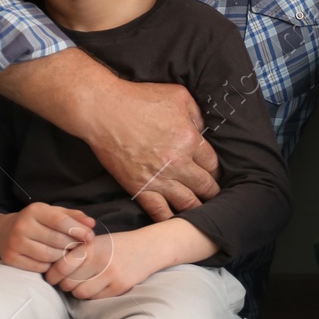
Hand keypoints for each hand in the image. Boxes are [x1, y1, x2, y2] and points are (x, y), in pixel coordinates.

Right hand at [0, 203, 94, 272]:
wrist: (4, 233)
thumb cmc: (38, 222)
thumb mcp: (54, 213)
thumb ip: (74, 217)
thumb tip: (91, 223)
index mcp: (34, 210)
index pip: (60, 221)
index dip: (78, 230)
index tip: (90, 236)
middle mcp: (21, 225)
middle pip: (57, 240)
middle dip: (73, 245)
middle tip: (79, 247)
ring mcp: (13, 243)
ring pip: (49, 255)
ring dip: (62, 256)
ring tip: (66, 252)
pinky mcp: (10, 258)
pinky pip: (40, 266)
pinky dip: (50, 265)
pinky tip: (51, 259)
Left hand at [44, 229, 161, 298]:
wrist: (149, 247)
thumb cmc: (116, 245)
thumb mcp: (96, 241)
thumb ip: (75, 252)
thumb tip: (50, 270)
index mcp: (91, 246)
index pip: (61, 266)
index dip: (52, 275)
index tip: (52, 276)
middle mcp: (101, 260)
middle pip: (67, 282)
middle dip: (65, 283)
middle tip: (69, 280)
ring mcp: (111, 275)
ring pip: (79, 293)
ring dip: (78, 291)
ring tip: (83, 283)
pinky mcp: (119, 287)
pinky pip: (95, 298)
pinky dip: (92, 295)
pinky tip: (97, 286)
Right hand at [86, 80, 220, 219]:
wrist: (103, 110)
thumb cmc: (139, 99)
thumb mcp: (178, 97)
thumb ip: (196, 115)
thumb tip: (203, 130)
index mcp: (190, 139)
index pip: (213, 163)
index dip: (215, 170)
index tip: (215, 174)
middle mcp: (178, 162)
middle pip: (205, 186)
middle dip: (212, 191)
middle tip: (215, 195)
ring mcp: (158, 178)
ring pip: (187, 203)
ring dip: (197, 207)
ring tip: (201, 209)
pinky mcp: (138, 187)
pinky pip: (159, 211)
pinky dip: (170, 219)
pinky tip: (177, 221)